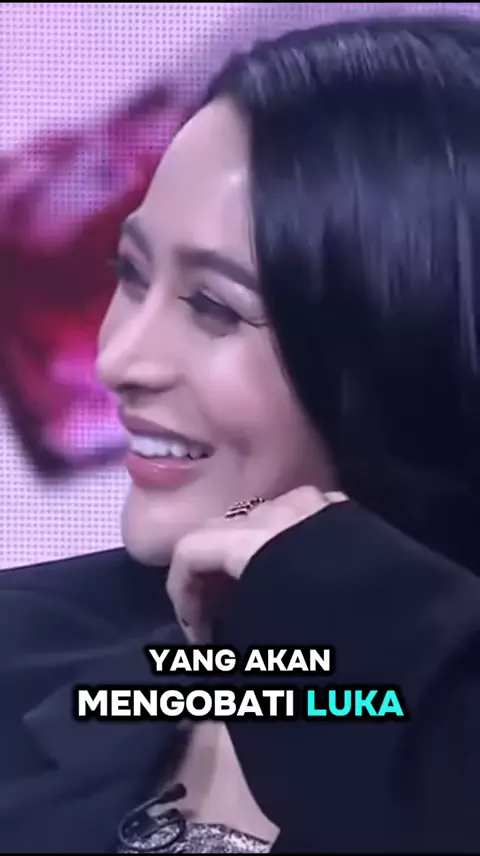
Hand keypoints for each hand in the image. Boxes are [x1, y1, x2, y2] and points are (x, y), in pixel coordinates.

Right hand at [166, 486, 346, 642]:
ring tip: (256, 591)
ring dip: (246, 552)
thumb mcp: (264, 653)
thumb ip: (226, 643)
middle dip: (210, 574)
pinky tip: (296, 570)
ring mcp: (316, 506)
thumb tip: (205, 648)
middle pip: (221, 530)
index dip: (181, 595)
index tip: (198, 639)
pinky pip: (301, 517)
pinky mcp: (345, 513)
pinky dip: (285, 540)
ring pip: (261, 518)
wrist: (409, 633)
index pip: (190, 551)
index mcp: (253, 540)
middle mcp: (280, 511)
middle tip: (218, 620)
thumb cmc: (326, 640)